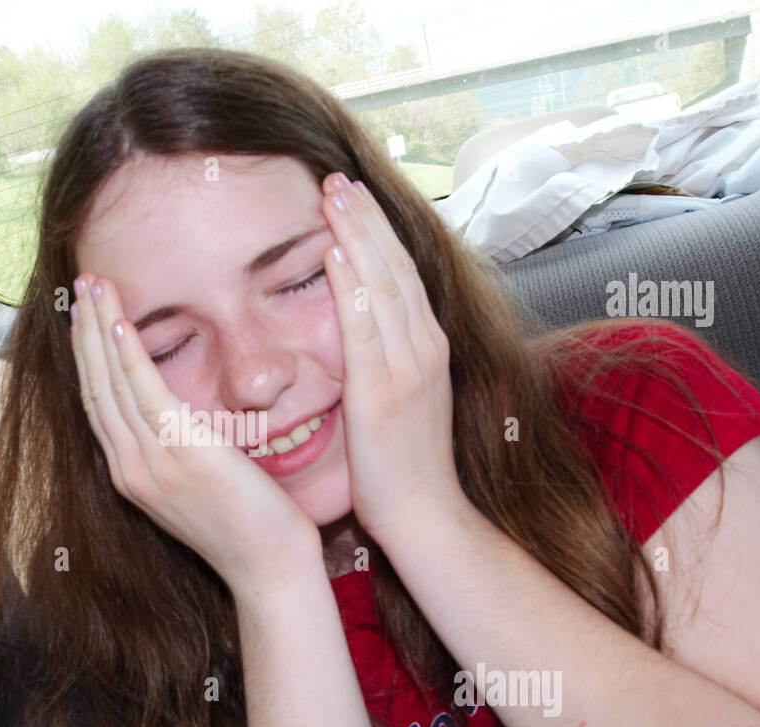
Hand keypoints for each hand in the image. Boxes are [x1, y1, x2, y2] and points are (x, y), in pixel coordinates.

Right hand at [70, 274, 321, 596]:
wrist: (269, 569)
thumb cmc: (248, 527)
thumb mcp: (199, 485)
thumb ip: (179, 450)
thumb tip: (180, 418)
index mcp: (132, 475)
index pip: (98, 405)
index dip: (87, 357)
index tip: (85, 315)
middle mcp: (130, 469)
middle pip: (94, 388)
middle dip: (83, 333)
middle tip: (79, 284)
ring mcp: (151, 464)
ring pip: (110, 383)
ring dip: (98, 329)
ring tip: (92, 285)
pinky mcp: (182, 454)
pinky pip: (145, 393)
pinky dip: (128, 355)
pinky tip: (119, 323)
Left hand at [318, 173, 471, 547]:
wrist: (427, 517)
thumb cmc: (406, 468)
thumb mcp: (404, 401)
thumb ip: (389, 361)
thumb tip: (366, 333)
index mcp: (428, 347)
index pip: (401, 273)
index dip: (377, 232)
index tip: (353, 197)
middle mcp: (424, 347)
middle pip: (394, 265)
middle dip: (366, 217)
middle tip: (336, 177)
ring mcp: (407, 366)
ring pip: (382, 283)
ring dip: (356, 234)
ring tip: (331, 194)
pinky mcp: (383, 390)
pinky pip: (365, 327)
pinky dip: (351, 284)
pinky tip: (334, 251)